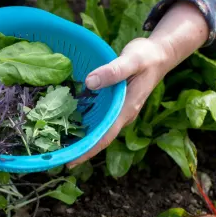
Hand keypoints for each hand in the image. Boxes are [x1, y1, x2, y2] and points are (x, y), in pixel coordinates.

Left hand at [66, 36, 171, 166]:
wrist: (159, 55)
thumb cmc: (147, 57)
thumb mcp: (132, 60)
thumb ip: (113, 71)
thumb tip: (90, 82)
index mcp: (126, 109)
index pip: (105, 137)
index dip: (87, 150)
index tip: (70, 161)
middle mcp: (122, 115)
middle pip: (99, 138)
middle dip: (79, 149)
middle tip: (55, 157)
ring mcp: (119, 112)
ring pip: (98, 130)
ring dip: (80, 139)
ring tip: (57, 145)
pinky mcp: (115, 106)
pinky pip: (98, 119)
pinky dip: (84, 123)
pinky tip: (67, 123)